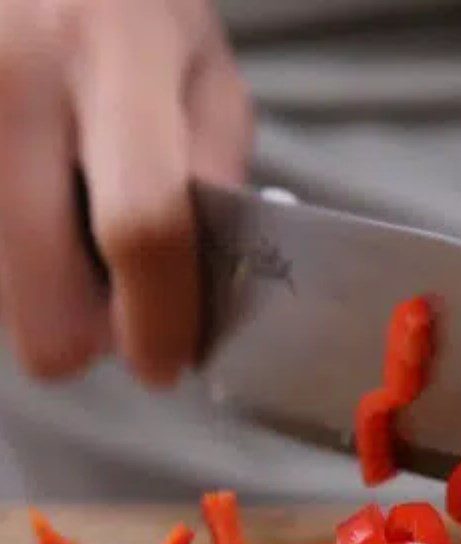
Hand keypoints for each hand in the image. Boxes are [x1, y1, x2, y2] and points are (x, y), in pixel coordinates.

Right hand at [0, 0, 251, 384]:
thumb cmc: (133, 8)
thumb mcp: (205, 74)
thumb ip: (214, 174)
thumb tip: (198, 290)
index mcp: (114, 58)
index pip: (141, 223)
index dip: (155, 316)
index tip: (161, 364)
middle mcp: (12, 81)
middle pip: (36, 292)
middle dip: (80, 333)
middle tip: (111, 307)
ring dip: (38, 291)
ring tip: (66, 226)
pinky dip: (7, 255)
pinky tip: (33, 207)